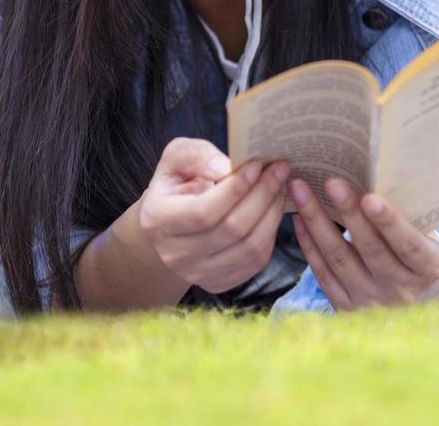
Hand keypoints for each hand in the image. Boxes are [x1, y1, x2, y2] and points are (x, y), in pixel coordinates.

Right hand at [137, 138, 289, 294]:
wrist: (171, 221)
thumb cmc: (177, 184)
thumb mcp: (176, 158)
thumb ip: (196, 155)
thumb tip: (226, 168)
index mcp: (158, 220)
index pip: (203, 212)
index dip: (236, 188)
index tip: (258, 164)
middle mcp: (174, 255)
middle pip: (232, 230)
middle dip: (262, 195)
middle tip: (280, 170)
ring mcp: (196, 274)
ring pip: (249, 248)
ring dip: (272, 214)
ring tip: (280, 188)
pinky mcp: (218, 282)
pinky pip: (255, 262)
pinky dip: (270, 234)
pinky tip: (272, 211)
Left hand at [288, 176, 438, 309]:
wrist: (419, 311)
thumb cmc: (423, 264)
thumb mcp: (431, 245)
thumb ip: (412, 221)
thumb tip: (382, 180)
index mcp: (427, 270)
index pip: (408, 245)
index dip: (389, 222)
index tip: (371, 197)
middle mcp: (398, 289)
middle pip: (370, 249)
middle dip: (349, 213)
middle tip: (331, 182)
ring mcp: (370, 301)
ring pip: (339, 259)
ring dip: (318, 222)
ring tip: (301, 191)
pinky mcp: (346, 308)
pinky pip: (323, 274)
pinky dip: (309, 245)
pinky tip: (299, 219)